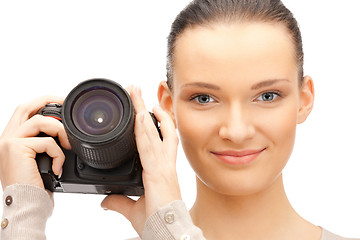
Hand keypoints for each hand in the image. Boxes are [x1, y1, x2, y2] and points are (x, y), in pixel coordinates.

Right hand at [0, 96, 70, 188]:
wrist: (26, 204)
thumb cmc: (34, 186)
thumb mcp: (38, 160)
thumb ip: (43, 144)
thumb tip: (62, 133)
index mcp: (11, 139)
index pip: (23, 112)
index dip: (40, 102)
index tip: (58, 102)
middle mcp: (6, 138)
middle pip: (25, 107)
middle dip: (47, 100)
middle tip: (65, 104)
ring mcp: (9, 142)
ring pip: (40, 122)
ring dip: (60, 131)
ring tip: (67, 145)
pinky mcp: (16, 148)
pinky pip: (47, 142)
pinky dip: (58, 154)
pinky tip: (58, 167)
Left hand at [101, 86, 180, 235]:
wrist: (166, 231)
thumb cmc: (156, 221)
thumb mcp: (133, 209)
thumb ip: (118, 201)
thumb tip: (104, 200)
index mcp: (159, 169)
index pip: (156, 138)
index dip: (151, 120)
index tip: (143, 106)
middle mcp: (163, 163)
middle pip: (155, 128)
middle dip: (145, 107)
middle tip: (136, 89)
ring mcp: (162, 165)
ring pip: (153, 132)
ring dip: (143, 111)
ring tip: (136, 93)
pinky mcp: (159, 171)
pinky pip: (151, 145)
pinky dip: (147, 129)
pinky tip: (141, 115)